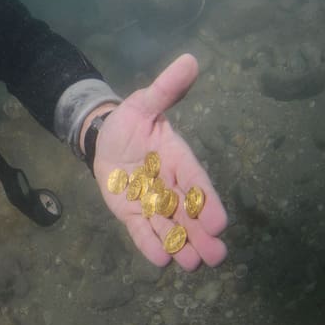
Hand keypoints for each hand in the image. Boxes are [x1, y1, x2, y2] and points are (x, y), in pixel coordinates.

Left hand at [91, 53, 227, 270]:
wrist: (104, 137)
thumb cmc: (130, 122)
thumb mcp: (144, 102)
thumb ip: (166, 88)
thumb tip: (190, 59)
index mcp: (176, 158)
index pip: (195, 180)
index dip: (207, 201)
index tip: (221, 222)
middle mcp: (168, 183)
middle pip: (187, 211)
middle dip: (200, 233)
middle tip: (216, 256)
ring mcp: (150, 200)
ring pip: (168, 225)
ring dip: (180, 244)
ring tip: (193, 264)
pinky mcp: (130, 212)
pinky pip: (141, 229)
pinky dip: (149, 244)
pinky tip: (160, 260)